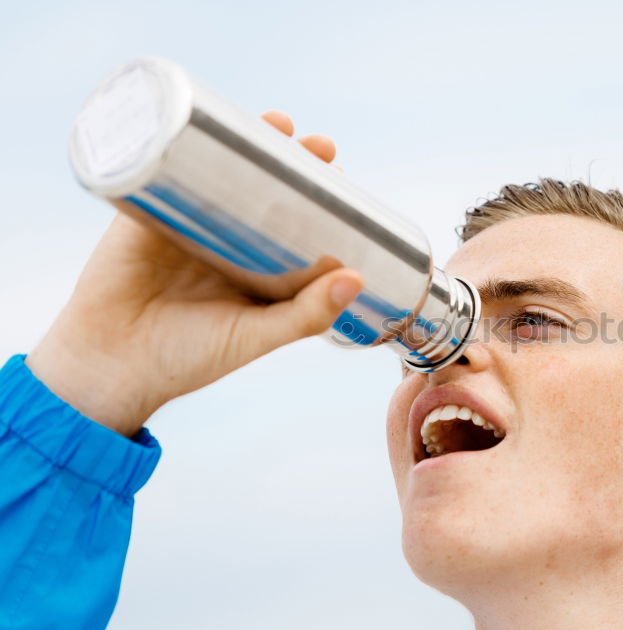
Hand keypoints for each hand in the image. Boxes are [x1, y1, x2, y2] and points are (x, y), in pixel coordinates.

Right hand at [26, 111, 362, 436]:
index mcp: (259, 270)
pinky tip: (210, 118)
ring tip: (280, 124)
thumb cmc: (189, 358)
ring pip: (224, 172)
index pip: (297, 224)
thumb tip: (357, 278)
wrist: (110, 363)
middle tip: (320, 146)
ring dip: (252, 143)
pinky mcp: (146, 209)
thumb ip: (305, 314)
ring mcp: (187, 221)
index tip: (343, 177)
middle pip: (266, 189)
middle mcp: (227, 241)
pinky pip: (168, 168)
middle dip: (294, 162)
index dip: (321, 199)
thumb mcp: (256, 336)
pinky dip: (188, 141)